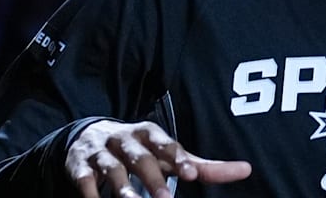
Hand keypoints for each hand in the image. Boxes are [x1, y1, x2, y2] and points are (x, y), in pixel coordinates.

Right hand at [66, 120, 250, 197]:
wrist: (89, 139)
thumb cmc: (141, 151)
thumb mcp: (168, 155)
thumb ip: (203, 166)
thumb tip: (245, 170)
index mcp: (150, 134)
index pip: (166, 145)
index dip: (177, 158)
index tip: (190, 174)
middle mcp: (126, 139)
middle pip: (141, 158)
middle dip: (152, 179)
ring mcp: (102, 153)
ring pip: (112, 170)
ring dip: (123, 189)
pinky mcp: (79, 167)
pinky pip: (83, 181)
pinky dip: (89, 193)